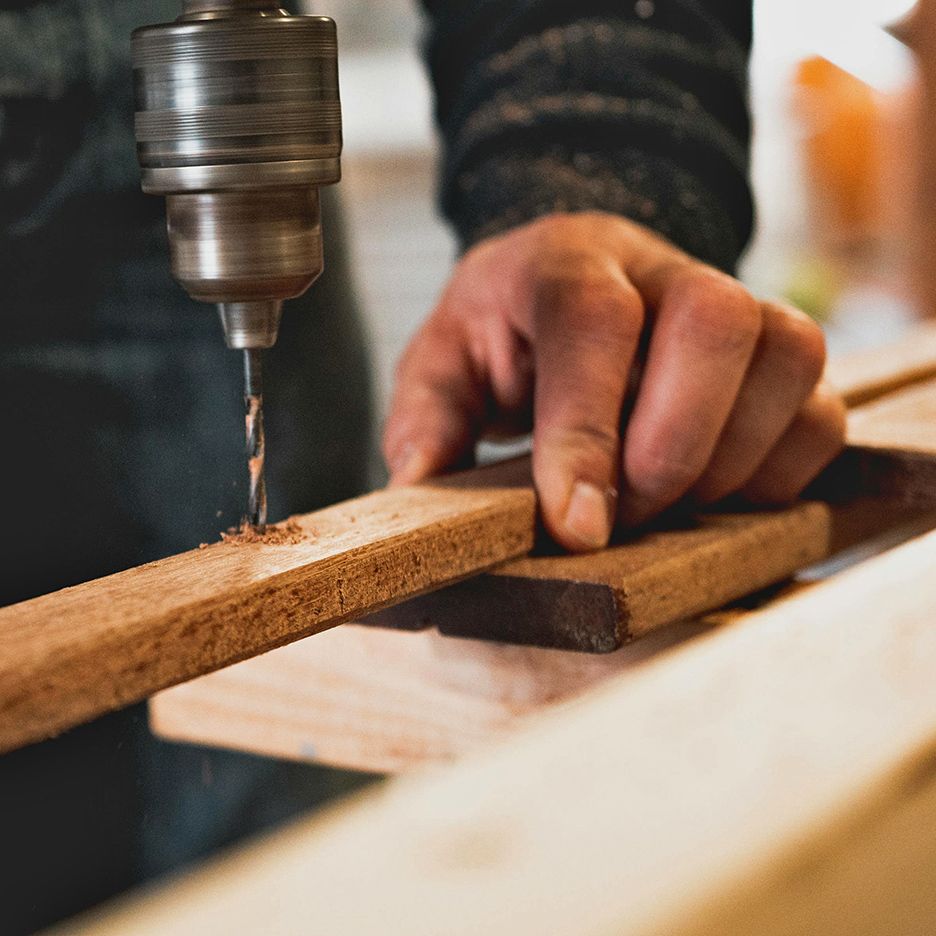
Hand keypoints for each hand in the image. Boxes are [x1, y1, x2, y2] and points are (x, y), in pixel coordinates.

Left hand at [383, 212, 845, 551]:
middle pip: (716, 320)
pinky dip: (780, 471)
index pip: (591, 321)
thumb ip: (427, 417)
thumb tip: (424, 483)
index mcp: (566, 262)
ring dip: (732, 461)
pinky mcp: (779, 357)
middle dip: (673, 446)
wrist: (572, 284)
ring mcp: (736, 304)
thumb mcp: (443, 363)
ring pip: (789, 356)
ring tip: (668, 502)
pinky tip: (717, 491)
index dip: (587, 431)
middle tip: (626, 513)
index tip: (578, 528)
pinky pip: (822, 410)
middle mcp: (662, 270)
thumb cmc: (505, 334)